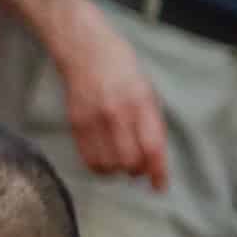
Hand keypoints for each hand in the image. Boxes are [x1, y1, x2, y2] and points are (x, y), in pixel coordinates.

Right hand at [48, 18, 168, 189]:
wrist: (86, 51)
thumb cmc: (122, 69)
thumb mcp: (148, 91)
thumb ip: (151, 123)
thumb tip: (154, 156)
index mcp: (140, 103)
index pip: (152, 147)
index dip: (158, 172)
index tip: (159, 186)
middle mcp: (117, 113)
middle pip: (129, 161)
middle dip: (137, 170)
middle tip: (139, 167)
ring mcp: (94, 119)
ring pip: (108, 165)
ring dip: (117, 170)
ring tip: (120, 161)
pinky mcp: (76, 123)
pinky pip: (88, 159)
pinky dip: (99, 167)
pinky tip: (104, 159)